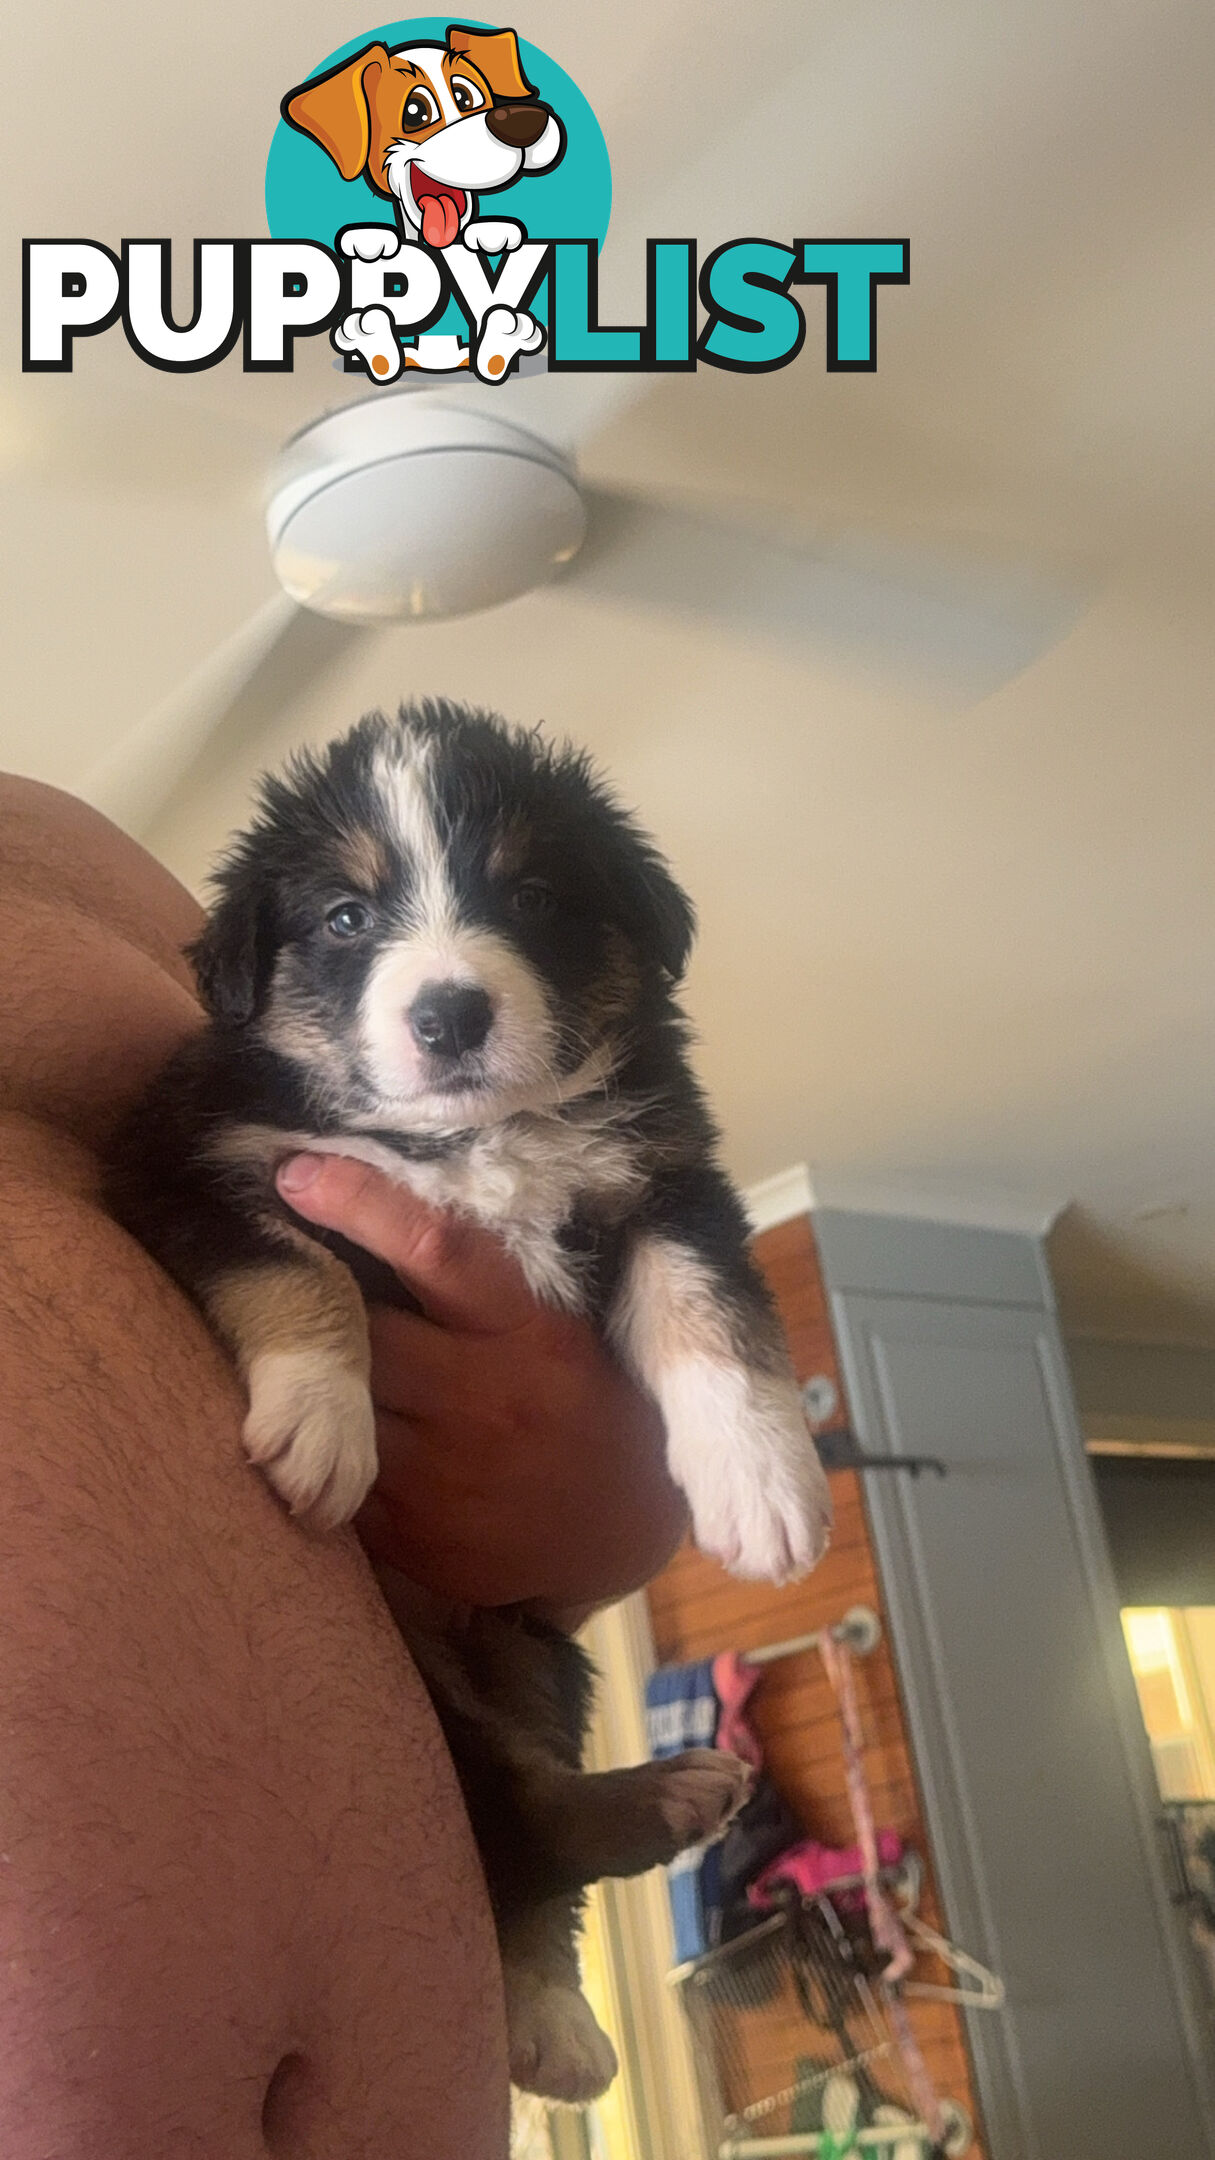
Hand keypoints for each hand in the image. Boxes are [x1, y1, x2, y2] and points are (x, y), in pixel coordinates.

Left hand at [275, 1154, 687, 1609]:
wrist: (623, 1538)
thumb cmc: (584, 1405)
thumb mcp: (558, 1331)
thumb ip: (485, 1284)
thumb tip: (386, 1206)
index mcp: (527, 1331)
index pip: (439, 1249)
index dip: (362, 1205)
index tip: (297, 1173)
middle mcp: (482, 1398)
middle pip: (359, 1331)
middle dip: (320, 1306)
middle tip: (288, 1280)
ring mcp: (442, 1474)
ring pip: (332, 1407)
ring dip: (310, 1382)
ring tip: (295, 1364)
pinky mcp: (410, 1536)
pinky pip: (332, 1475)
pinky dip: (317, 1451)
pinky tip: (316, 1439)